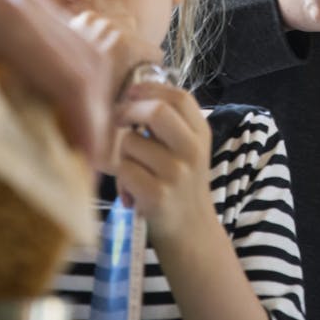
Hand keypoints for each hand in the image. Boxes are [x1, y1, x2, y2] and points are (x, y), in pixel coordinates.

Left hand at [0, 0, 114, 163]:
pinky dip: (66, 74)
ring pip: (82, 47)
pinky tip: (42, 102)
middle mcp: (27, 3)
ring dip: (84, 95)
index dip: (86, 128)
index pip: (69, 78)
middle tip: (79, 168)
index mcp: (3, 19)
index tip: (82, 173)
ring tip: (68, 140)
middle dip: (94, 118)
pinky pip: (61, 37)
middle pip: (89, 64)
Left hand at [112, 80, 215, 240]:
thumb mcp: (188, 149)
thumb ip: (170, 123)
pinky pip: (124, 170)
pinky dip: (120, 179)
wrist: (190, 230)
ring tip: (133, 169)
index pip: (179, 97)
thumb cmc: (180, 184)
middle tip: (118, 120)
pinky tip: (131, 191)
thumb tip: (132, 93)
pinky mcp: (157, 195)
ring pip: (131, 142)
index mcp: (200, 133)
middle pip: (156, 111)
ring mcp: (176, 173)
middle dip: (129, 111)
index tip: (131, 93)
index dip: (150, 89)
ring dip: (123, 154)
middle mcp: (192, 150)